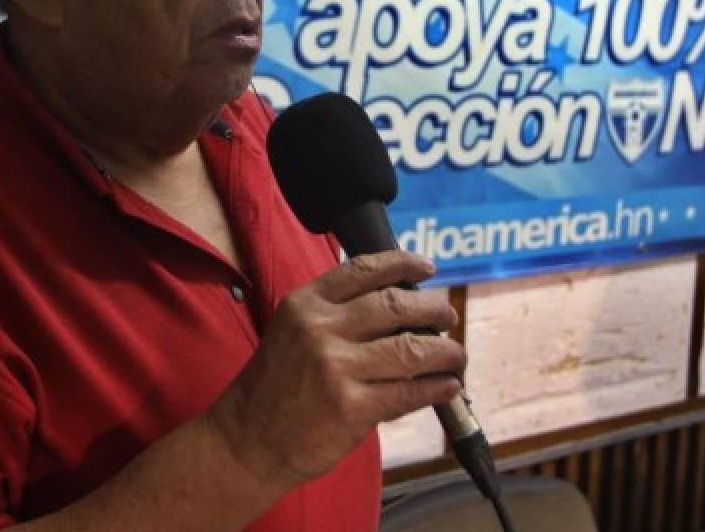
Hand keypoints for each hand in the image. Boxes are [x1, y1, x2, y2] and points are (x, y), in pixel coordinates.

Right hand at [205, 250, 463, 492]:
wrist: (248, 440)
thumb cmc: (275, 386)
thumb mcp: (292, 331)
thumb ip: (335, 314)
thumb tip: (400, 305)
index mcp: (305, 304)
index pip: (363, 270)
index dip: (402, 264)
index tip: (427, 268)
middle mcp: (320, 329)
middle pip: (395, 304)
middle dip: (433, 309)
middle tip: (448, 317)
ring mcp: (336, 368)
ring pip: (412, 349)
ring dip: (446, 351)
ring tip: (456, 355)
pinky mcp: (352, 407)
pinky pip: (410, 392)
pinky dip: (437, 388)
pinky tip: (447, 386)